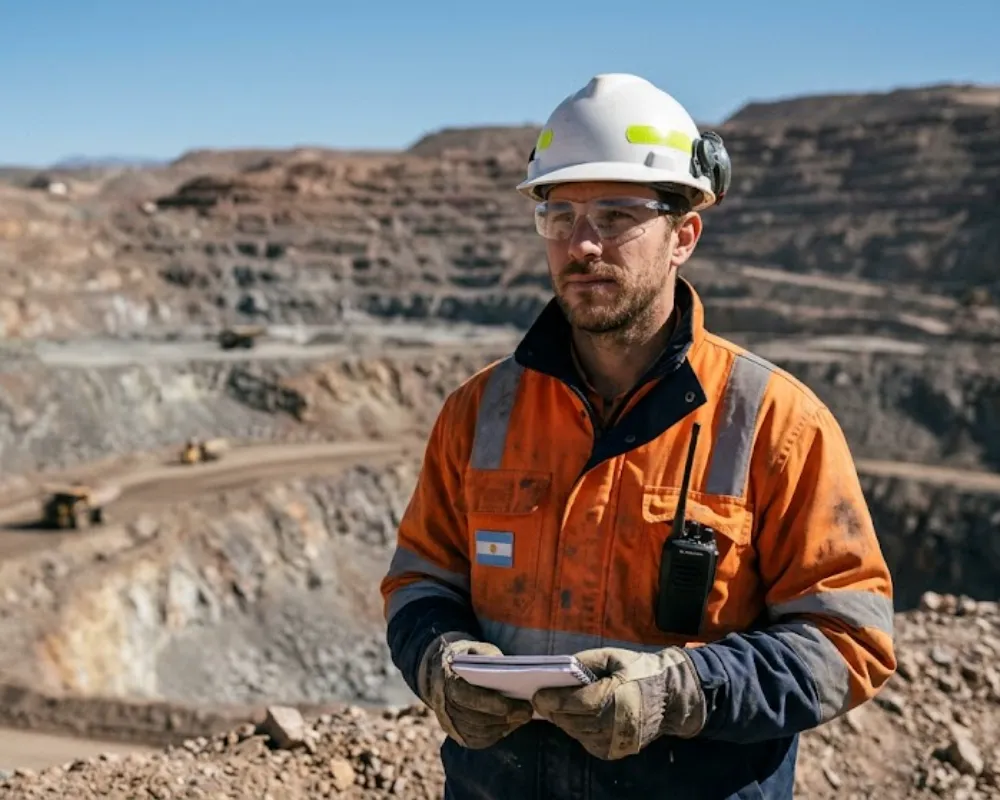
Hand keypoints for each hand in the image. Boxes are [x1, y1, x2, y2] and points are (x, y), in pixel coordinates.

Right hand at [417, 633, 533, 748]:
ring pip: (476, 731)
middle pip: (476, 718)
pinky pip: (474, 740)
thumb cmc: (465, 657)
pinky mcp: (452, 731)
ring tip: (521, 719)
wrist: (438, 669)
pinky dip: (493, 735)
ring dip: (501, 727)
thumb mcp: (477, 650)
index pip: (471, 697)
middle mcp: (443, 703)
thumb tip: (514, 674)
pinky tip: (508, 727)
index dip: (496, 705)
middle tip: (527, 713)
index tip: (522, 707)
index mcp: (447, 679)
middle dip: (505, 718)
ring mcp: (446, 720)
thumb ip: (492, 660)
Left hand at [532, 646, 705, 759]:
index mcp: (616, 695)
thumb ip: (585, 662)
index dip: (553, 700)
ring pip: (577, 733)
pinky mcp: (615, 751)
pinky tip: (574, 717)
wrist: (669, 697)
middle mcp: (616, 723)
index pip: (576, 703)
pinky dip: (577, 730)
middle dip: (554, 711)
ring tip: (555, 707)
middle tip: (541, 700)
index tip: (537, 695)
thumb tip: (559, 670)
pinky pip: (587, 742)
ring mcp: (616, 740)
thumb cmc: (639, 671)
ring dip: (563, 721)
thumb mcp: (613, 657)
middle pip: (573, 721)